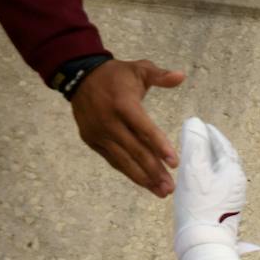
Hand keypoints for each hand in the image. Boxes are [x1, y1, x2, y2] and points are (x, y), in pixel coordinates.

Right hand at [71, 58, 185, 195]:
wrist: (79, 76)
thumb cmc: (116, 75)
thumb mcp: (139, 68)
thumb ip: (159, 75)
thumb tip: (181, 76)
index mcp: (123, 104)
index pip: (144, 129)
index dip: (159, 146)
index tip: (174, 163)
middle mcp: (109, 122)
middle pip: (135, 150)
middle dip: (154, 171)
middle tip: (170, 187)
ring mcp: (99, 133)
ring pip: (123, 160)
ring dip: (143, 178)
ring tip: (160, 191)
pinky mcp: (92, 141)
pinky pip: (113, 159)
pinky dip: (128, 172)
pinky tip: (143, 182)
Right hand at [171, 117, 257, 255]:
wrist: (204, 242)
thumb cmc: (198, 207)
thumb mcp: (193, 170)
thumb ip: (194, 144)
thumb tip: (195, 122)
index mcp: (233, 171)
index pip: (222, 144)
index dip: (210, 133)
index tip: (200, 125)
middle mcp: (237, 183)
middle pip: (225, 158)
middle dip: (212, 146)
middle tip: (200, 137)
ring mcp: (233, 197)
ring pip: (222, 172)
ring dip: (210, 161)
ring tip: (196, 155)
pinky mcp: (226, 208)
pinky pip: (218, 185)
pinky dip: (208, 176)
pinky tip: (197, 180)